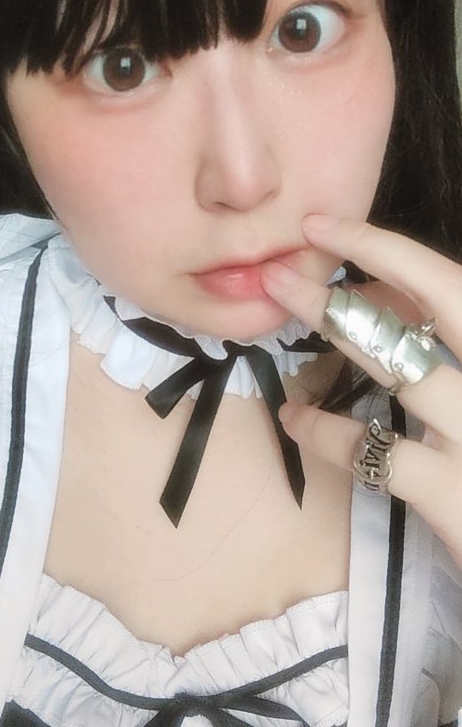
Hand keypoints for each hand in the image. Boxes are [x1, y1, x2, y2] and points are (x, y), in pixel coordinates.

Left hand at [260, 214, 461, 569]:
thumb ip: (453, 360)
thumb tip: (408, 322)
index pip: (460, 286)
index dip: (397, 250)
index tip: (339, 230)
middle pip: (446, 299)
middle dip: (372, 257)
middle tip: (304, 242)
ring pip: (400, 363)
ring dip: (334, 325)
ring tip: (282, 302)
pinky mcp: (458, 496)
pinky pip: (372, 450)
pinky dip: (323, 428)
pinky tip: (295, 417)